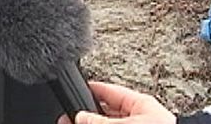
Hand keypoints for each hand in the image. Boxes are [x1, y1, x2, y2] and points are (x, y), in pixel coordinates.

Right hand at [57, 81, 176, 123]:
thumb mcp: (127, 123)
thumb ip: (102, 120)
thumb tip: (82, 116)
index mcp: (141, 105)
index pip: (111, 92)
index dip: (92, 91)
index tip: (76, 91)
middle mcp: (139, 118)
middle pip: (107, 112)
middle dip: (88, 115)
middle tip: (70, 118)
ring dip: (92, 123)